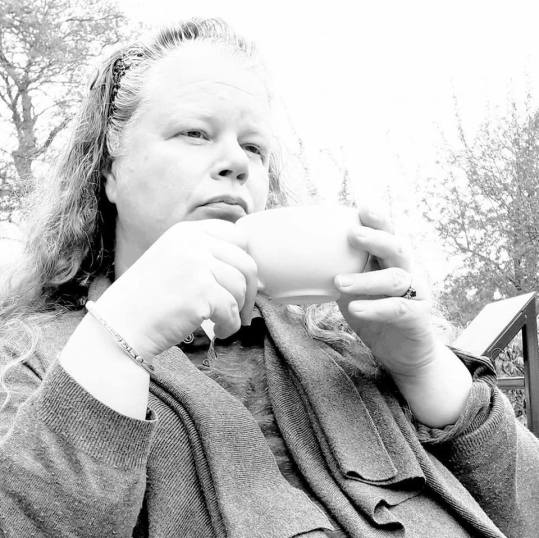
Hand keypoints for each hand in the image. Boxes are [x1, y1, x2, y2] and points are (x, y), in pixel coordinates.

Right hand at [96, 219, 257, 358]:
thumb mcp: (172, 260)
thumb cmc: (147, 300)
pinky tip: (218, 332)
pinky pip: (233, 311)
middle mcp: (193, 243)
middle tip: (244, 310)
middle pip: (246, 262)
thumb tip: (248, 267)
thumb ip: (203, 254)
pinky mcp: (202, 292)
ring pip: (241, 288)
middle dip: (250, 290)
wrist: (119, 326)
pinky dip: (230, 326)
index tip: (240, 282)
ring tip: (223, 322)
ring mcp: (198, 265)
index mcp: (186, 232)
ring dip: (238, 310)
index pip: (236, 235)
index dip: (243, 261)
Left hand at [334, 206, 436, 376]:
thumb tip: (302, 263)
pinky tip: (355, 307)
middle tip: (352, 233)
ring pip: (395, 278)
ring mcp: (416, 293)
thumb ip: (340, 274)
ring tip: (339, 282)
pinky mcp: (418, 316)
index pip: (387, 234)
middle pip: (397, 247)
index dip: (377, 220)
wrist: (401, 353)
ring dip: (366, 278)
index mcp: (390, 261)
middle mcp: (407, 271)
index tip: (360, 208)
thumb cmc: (374, 315)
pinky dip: (375, 307)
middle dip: (376, 237)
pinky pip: (397, 308)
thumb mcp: (354, 291)